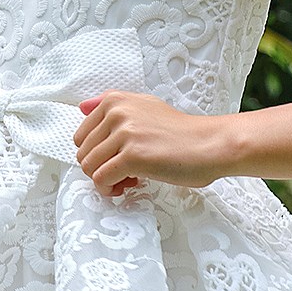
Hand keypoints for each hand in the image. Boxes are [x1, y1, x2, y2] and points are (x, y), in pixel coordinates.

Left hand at [73, 91, 228, 196]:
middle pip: (83, 153)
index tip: (116, 159)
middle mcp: (116, 112)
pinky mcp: (132, 156)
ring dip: (105, 181)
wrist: (210, 144)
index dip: (97, 154)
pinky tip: (128, 186)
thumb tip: (81, 107)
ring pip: (88, 167)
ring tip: (127, 181)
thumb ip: (114, 106)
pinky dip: (109, 189)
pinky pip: (101, 180)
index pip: (81, 136)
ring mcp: (124, 134)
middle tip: (124, 173)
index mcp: (115, 100)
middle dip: (100, 169)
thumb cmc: (181, 132)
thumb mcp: (145, 106)